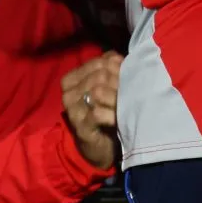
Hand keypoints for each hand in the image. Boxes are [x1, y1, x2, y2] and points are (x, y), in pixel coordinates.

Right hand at [61, 52, 121, 170]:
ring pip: (97, 92)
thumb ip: (111, 68)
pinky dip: (113, 114)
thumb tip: (116, 57)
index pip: (97, 63)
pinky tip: (121, 116)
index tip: (130, 75)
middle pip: (99, 76)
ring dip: (118, 97)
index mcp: (71, 81)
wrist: (103, 145)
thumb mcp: (108, 86)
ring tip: (129, 103)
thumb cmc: (107, 112)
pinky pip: (97, 113)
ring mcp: (73, 112)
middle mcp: (68, 94)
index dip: (117, 66)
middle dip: (119, 82)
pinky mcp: (81, 128)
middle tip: (133, 90)